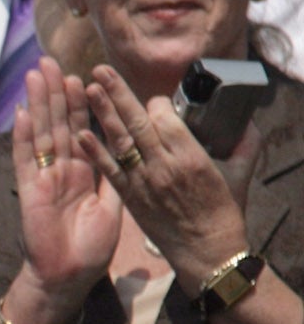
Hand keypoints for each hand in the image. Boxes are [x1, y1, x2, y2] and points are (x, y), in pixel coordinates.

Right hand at [13, 57, 120, 320]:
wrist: (68, 277)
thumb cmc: (89, 248)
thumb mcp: (114, 207)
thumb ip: (117, 178)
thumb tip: (132, 153)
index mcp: (83, 172)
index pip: (81, 129)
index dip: (81, 103)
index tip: (84, 76)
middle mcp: (60, 170)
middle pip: (57, 123)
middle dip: (55, 92)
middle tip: (51, 61)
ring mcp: (42, 179)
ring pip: (41, 133)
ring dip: (38, 103)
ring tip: (37, 74)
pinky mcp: (30, 192)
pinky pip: (25, 160)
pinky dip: (23, 137)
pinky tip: (22, 113)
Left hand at [79, 63, 252, 281]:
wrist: (206, 254)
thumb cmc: (224, 213)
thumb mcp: (240, 172)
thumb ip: (243, 143)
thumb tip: (243, 122)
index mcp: (190, 156)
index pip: (163, 117)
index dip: (154, 104)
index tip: (151, 101)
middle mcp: (163, 166)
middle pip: (136, 122)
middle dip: (117, 93)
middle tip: (99, 69)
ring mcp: (143, 182)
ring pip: (119, 141)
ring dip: (101, 114)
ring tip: (86, 89)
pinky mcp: (130, 199)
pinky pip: (108, 171)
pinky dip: (94, 152)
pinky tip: (80, 133)